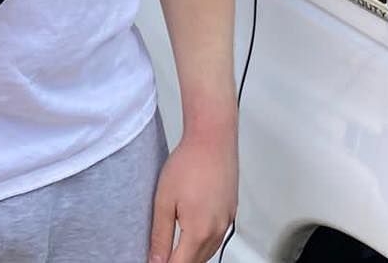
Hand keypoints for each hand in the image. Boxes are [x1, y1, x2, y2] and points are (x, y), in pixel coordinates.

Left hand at [149, 127, 237, 262]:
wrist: (213, 138)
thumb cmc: (190, 162)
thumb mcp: (164, 201)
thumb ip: (160, 235)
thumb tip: (155, 260)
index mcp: (199, 231)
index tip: (155, 262)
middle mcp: (217, 229)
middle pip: (196, 262)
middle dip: (178, 262)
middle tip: (162, 255)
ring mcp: (227, 220)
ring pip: (209, 252)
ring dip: (192, 255)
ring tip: (174, 249)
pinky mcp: (231, 211)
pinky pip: (218, 237)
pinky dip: (205, 242)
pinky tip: (193, 233)